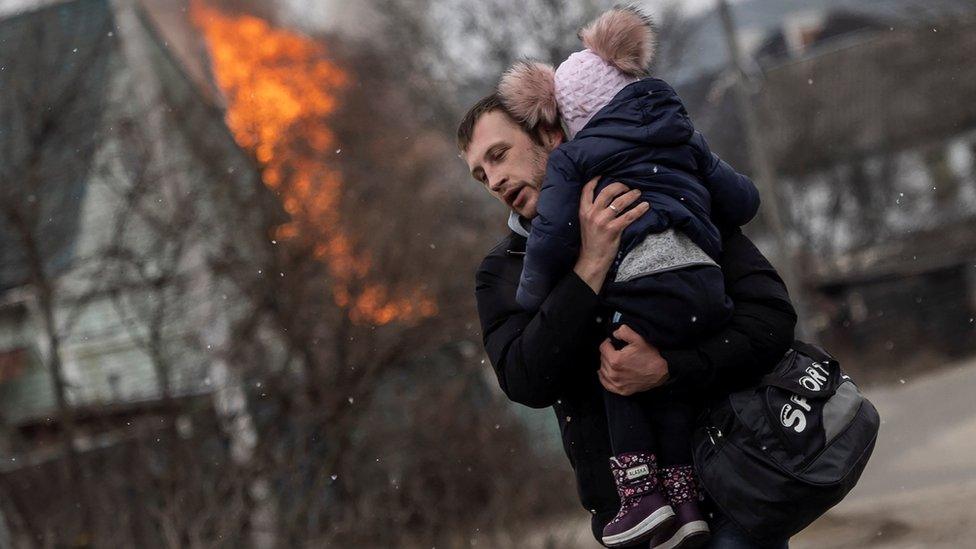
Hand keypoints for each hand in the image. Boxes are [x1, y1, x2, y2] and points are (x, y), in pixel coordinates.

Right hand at [573, 177, 649, 292]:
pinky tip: (645, 206)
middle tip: (627, 186)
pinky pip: (629, 216)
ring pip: (620, 202)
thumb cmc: (591, 242)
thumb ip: (593, 211)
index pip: (587, 190)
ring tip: (638, 193)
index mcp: (583, 211)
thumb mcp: (586, 223)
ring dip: (631, 196)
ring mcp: (602, 221)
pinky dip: (639, 210)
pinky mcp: (613, 229)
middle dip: (619, 186)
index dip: (595, 180)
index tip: (603, 174)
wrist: (592, 260)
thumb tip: (607, 199)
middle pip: (607, 191)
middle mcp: (592, 214)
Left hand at [598, 324, 669, 395]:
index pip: (603, 347)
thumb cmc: (650, 356)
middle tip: (616, 350)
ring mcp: (617, 383)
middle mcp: (613, 373)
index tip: (613, 342)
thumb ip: (624, 332)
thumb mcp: (638, 339)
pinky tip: (606, 373)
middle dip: (608, 353)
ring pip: (602, 370)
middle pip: (602, 358)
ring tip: (614, 360)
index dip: (608, 342)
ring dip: (606, 364)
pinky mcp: (621, 390)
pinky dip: (604, 377)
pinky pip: (606, 384)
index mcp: (615, 360)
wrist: (661, 372)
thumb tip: (614, 333)